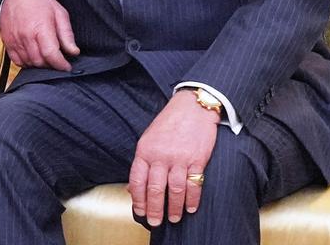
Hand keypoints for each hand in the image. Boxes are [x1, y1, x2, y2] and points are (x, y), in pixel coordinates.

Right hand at [0, 0, 78, 70]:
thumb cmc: (39, 2)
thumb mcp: (59, 13)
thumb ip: (67, 34)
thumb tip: (74, 52)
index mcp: (40, 28)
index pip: (51, 54)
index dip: (61, 64)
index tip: (67, 67)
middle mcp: (25, 35)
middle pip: (40, 61)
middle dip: (51, 65)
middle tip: (57, 60)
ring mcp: (15, 40)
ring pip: (28, 63)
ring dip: (39, 64)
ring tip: (46, 57)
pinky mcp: (7, 42)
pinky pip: (16, 61)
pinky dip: (26, 63)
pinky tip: (33, 56)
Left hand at [129, 90, 218, 226]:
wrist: (192, 107)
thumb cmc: (169, 123)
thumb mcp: (148, 139)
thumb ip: (142, 162)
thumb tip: (132, 187)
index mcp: (145, 151)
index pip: (137, 180)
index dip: (138, 199)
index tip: (139, 212)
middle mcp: (160, 156)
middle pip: (155, 189)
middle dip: (154, 209)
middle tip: (156, 222)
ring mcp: (179, 158)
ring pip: (174, 190)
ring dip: (174, 208)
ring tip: (174, 218)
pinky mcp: (197, 159)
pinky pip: (194, 184)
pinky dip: (192, 199)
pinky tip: (191, 208)